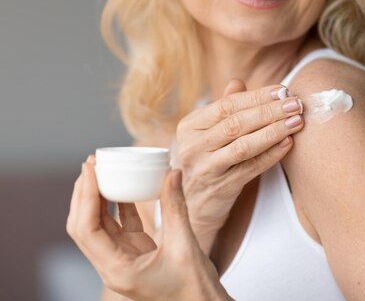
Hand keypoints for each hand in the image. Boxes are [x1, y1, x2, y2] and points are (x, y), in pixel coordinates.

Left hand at [66, 155, 232, 300]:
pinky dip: (119, 205)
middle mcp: (113, 265)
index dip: (85, 195)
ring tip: (102, 169)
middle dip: (85, 193)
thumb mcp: (185, 245)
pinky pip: (120, 226)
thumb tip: (171, 172)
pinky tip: (124, 186)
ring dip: (98, 197)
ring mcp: (123, 259)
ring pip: (99, 224)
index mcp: (117, 270)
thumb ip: (176, 208)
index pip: (87, 229)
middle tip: (92, 162)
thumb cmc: (194, 288)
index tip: (90, 168)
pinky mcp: (135, 253)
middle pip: (84, 225)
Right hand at [175, 79, 304, 252]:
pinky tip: (288, 143)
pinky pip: (251, 168)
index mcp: (189, 125)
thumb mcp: (207, 133)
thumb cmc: (206, 161)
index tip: (283, 90)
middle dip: (270, 111)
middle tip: (296, 103)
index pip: (226, 105)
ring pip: (244, 146)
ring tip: (297, 121)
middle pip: (236, 123)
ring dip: (274, 131)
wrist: (193, 206)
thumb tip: (238, 81)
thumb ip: (223, 108)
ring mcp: (205, 168)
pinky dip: (272, 155)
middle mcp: (193, 146)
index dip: (257, 96)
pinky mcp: (221, 188)